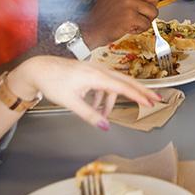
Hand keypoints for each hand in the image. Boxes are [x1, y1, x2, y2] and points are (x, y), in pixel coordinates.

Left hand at [9, 56, 159, 129]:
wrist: (38, 69)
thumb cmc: (52, 82)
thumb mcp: (70, 103)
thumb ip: (89, 115)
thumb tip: (106, 126)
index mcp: (96, 76)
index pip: (123, 87)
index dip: (139, 96)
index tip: (151, 102)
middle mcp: (99, 70)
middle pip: (126, 81)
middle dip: (141, 92)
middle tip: (156, 100)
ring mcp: (95, 69)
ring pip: (115, 84)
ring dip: (113, 101)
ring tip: (103, 115)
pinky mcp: (91, 71)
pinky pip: (105, 84)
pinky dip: (104, 96)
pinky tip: (95, 105)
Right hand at [81, 0, 159, 47]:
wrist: (91, 29)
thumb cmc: (103, 14)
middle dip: (152, 6)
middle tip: (142, 12)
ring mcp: (129, 3)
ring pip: (153, 11)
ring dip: (146, 19)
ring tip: (134, 21)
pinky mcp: (130, 17)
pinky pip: (147, 24)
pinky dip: (140, 29)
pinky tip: (130, 27)